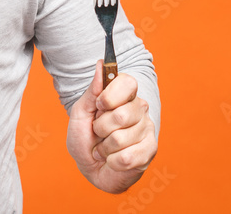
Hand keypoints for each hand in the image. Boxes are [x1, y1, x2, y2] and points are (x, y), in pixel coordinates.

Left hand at [66, 60, 156, 192]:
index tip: (99, 105)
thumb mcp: (80, 113)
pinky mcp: (150, 150)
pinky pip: (127, 157)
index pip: (128, 82)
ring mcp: (147, 129)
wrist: (90, 167)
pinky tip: (113, 159)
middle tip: (98, 132)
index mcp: (123, 95)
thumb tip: (100, 64)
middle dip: (101, 128)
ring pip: (121, 138)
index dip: (110, 95)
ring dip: (105, 147)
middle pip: (121, 115)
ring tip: (105, 147)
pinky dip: (112, 161)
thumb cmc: (85, 137)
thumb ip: (91, 91)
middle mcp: (139, 109)